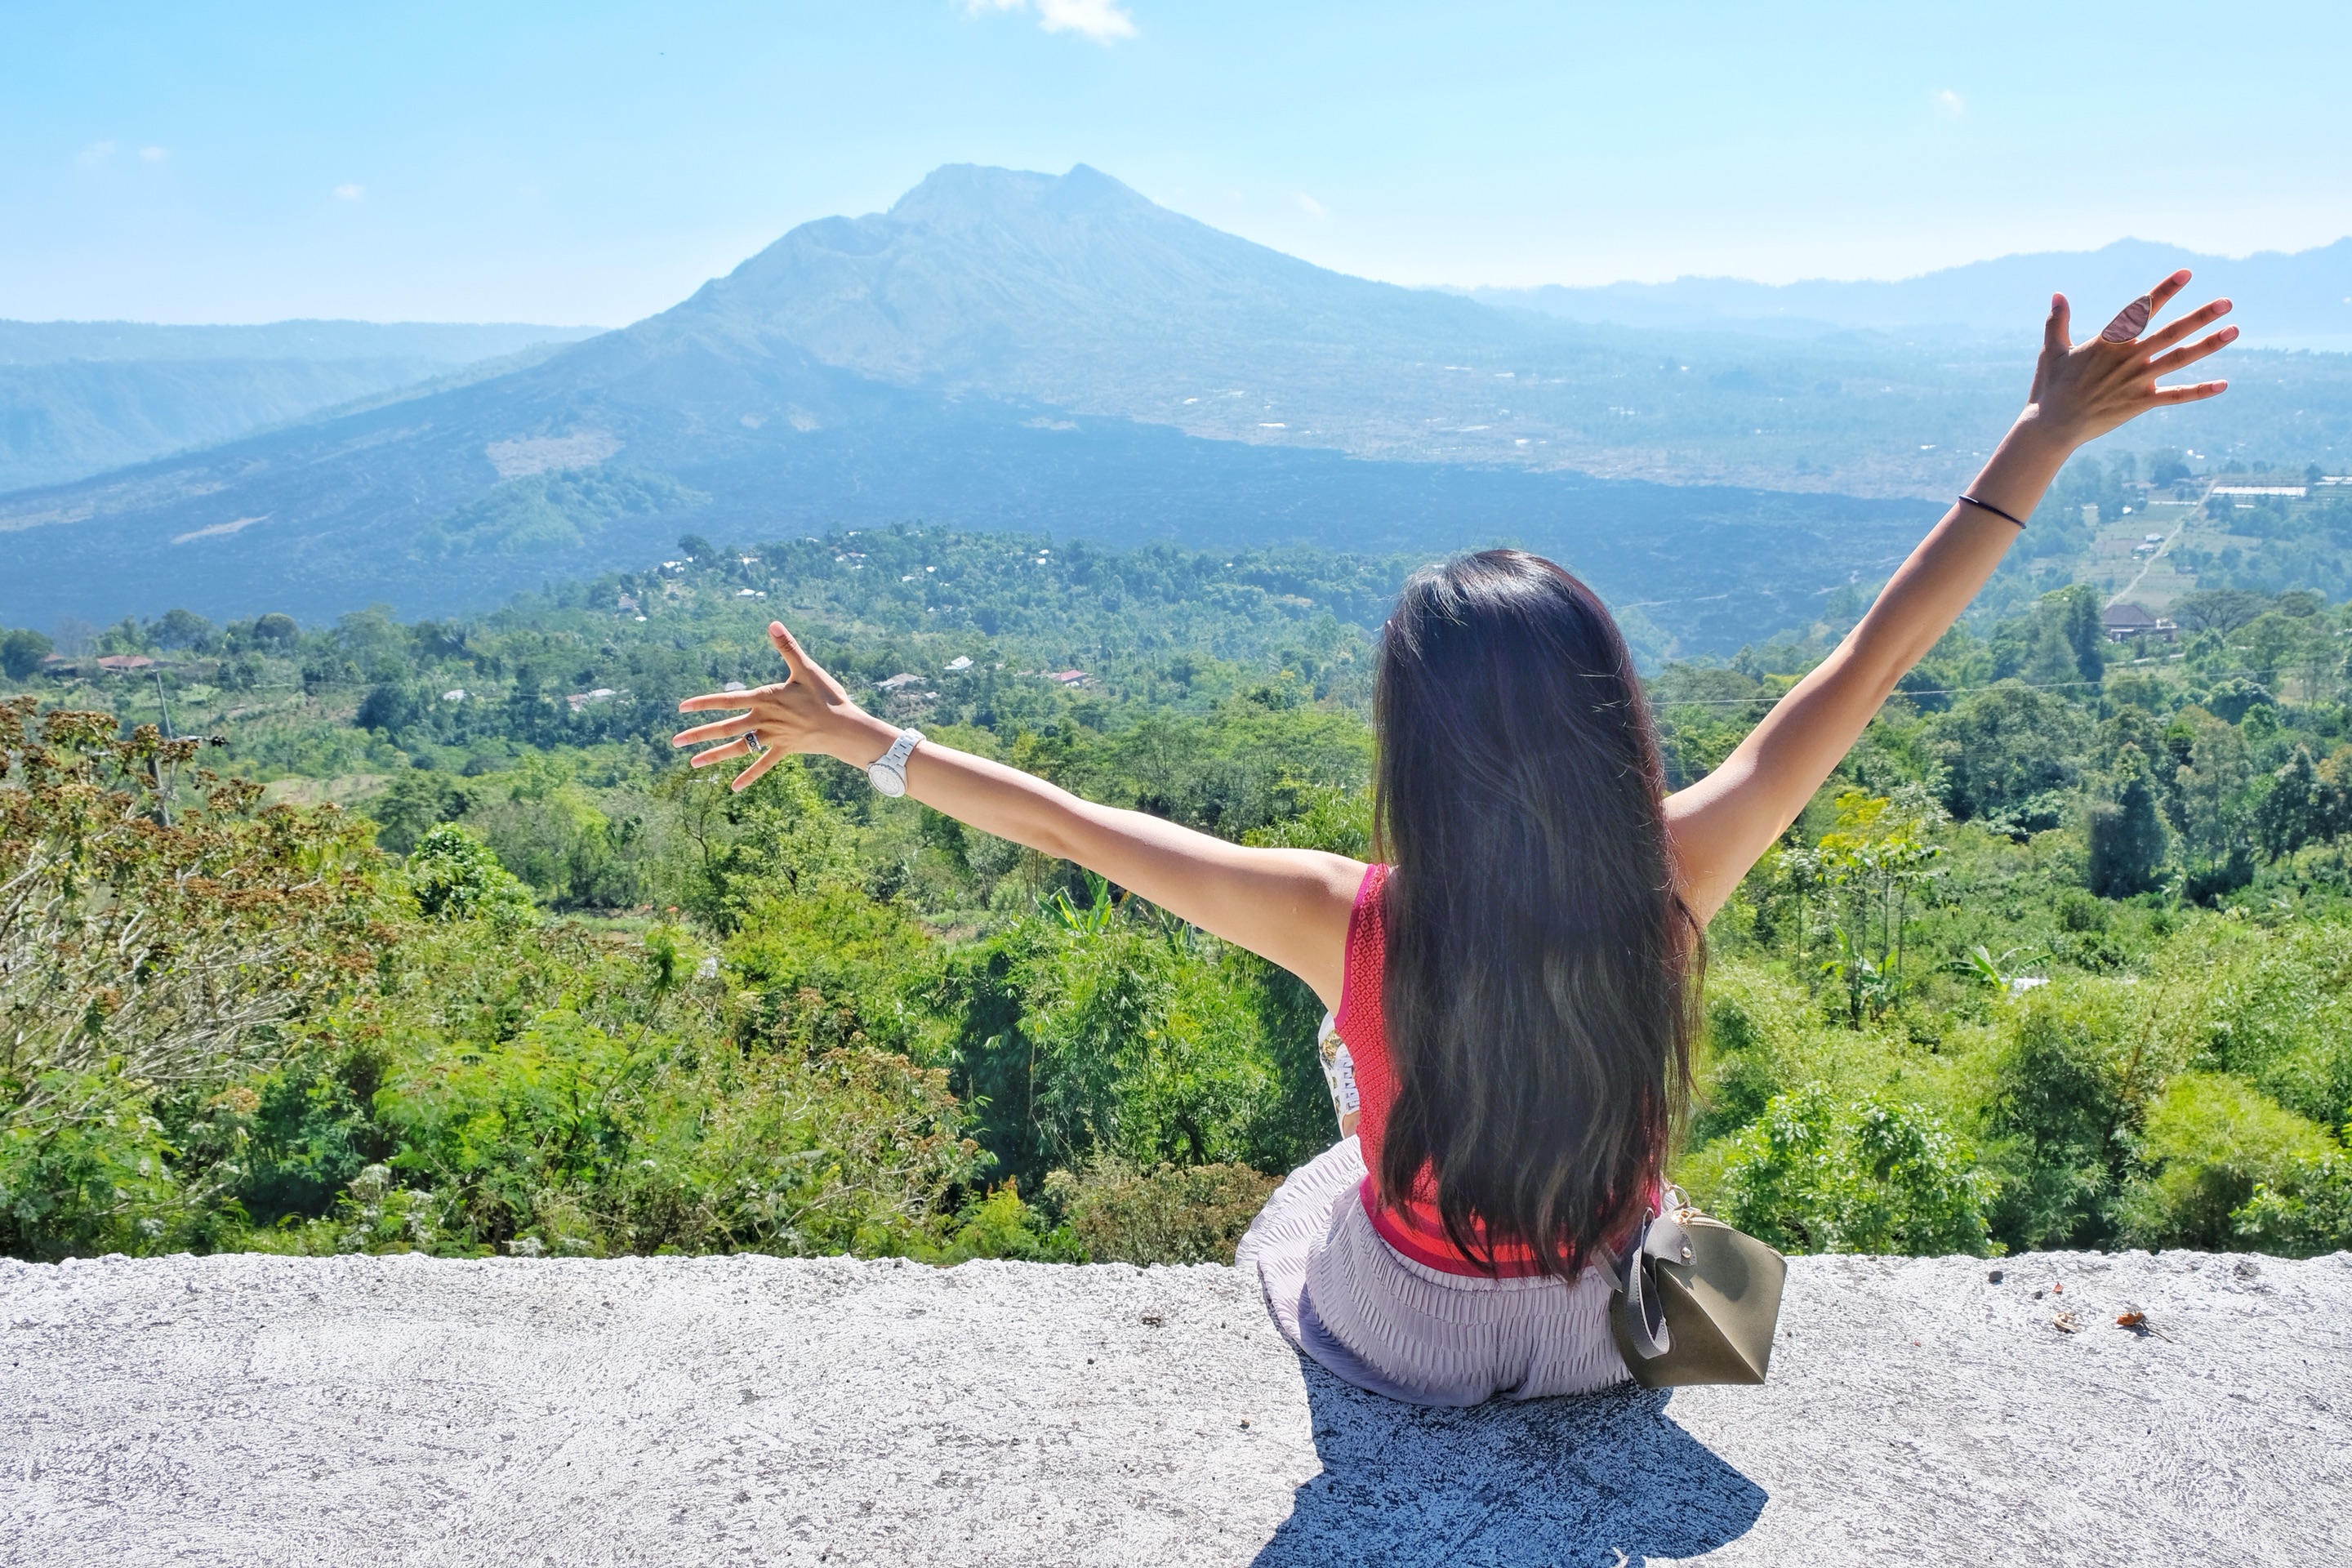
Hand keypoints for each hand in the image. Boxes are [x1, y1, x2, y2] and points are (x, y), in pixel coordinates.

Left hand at [672, 621, 893, 792]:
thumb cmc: (827, 695)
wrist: (844, 727)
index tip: (682, 708)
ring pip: (738, 748)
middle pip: (725, 728)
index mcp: (766, 699)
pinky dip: (748, 776)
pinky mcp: (784, 750)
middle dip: (698, 735)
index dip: (703, 703)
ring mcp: (773, 737)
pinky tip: (733, 788)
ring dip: (715, 756)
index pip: (728, 700)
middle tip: (676, 742)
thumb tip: (772, 624)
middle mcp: (764, 720)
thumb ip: (787, 647)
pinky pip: (762, 765)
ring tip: (693, 764)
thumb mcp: (806, 668)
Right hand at [2025, 270, 2233, 448]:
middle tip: (2226, 302)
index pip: (2140, 311)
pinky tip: (2223, 384)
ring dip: (2207, 344)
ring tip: (2234, 330)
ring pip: (2178, 360)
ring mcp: (2135, 382)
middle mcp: (2126, 359)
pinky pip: (2175, 396)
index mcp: (2107, 343)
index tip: (2186, 274)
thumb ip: (2058, 321)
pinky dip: (2199, 391)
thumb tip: (2057, 294)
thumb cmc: (2050, 388)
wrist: (2051, 427)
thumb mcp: (2052, 351)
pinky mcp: (2140, 403)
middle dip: (2199, 316)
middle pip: (2169, 333)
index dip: (2163, 291)